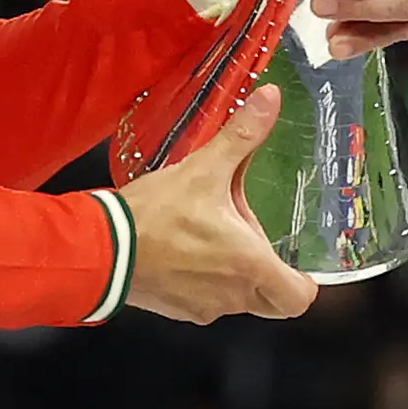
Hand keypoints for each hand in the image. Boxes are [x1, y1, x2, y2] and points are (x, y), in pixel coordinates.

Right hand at [119, 84, 319, 324]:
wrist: (102, 248)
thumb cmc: (154, 217)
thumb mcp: (204, 168)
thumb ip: (243, 134)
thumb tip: (268, 99)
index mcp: (249, 265)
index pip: (298, 297)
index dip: (305, 281)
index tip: (299, 262)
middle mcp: (232, 295)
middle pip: (271, 301)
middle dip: (271, 276)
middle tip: (263, 246)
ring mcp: (204, 306)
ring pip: (237, 299)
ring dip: (235, 273)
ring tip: (219, 235)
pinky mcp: (178, 309)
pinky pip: (206, 300)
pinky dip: (205, 280)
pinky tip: (189, 250)